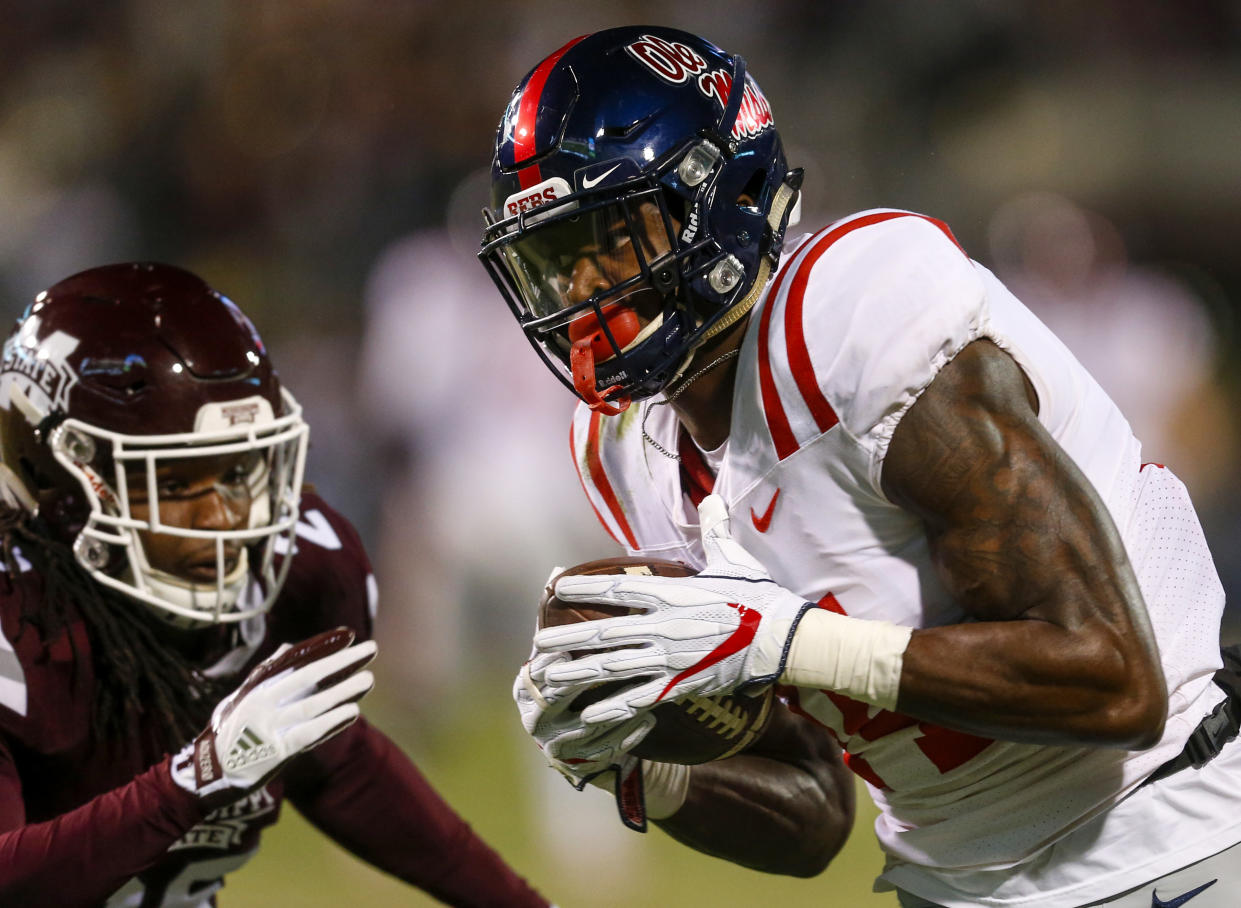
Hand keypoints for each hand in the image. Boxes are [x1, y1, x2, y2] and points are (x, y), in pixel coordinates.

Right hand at [171, 627, 375, 806]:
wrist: (208, 775)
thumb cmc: (230, 732)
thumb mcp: (241, 697)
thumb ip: (266, 674)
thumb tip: (290, 647)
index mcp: (258, 688)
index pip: (297, 662)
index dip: (324, 648)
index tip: (349, 635)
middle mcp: (264, 704)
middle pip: (309, 677)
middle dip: (341, 663)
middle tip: (370, 650)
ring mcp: (270, 728)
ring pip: (314, 705)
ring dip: (343, 691)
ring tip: (368, 680)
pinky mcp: (276, 752)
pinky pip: (310, 734)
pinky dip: (332, 722)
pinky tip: (353, 711)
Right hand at [514, 648, 653, 830]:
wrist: (584, 741)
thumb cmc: (577, 684)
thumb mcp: (564, 660)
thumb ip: (565, 633)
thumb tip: (561, 581)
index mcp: (525, 689)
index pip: (534, 672)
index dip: (552, 659)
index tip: (573, 646)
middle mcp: (534, 719)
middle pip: (555, 697)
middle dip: (582, 679)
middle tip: (613, 661)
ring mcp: (556, 745)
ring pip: (586, 725)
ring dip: (615, 706)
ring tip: (643, 690)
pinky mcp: (580, 764)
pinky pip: (606, 749)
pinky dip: (628, 732)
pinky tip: (649, 716)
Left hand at [534, 494, 812, 724]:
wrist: (781, 638)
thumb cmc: (758, 596)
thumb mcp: (733, 557)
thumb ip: (714, 529)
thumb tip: (711, 499)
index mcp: (672, 594)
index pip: (617, 590)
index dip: (584, 589)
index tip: (556, 588)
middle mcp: (664, 627)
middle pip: (604, 634)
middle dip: (567, 639)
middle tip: (538, 643)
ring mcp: (670, 659)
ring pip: (614, 668)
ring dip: (578, 674)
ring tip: (548, 677)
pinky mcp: (682, 685)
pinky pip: (641, 699)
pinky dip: (613, 708)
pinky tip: (588, 714)